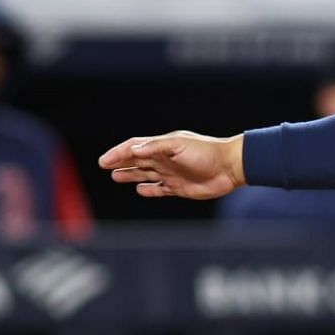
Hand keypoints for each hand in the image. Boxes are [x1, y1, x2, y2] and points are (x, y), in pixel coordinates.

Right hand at [100, 132, 244, 199]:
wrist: (230, 167)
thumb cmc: (207, 152)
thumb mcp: (179, 145)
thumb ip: (156, 147)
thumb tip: (134, 150)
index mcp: (163, 146)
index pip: (135, 148)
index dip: (119, 153)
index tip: (104, 161)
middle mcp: (165, 159)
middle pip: (137, 160)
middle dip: (120, 162)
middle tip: (104, 165)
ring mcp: (171, 173)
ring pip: (145, 174)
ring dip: (130, 174)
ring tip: (116, 176)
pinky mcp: (179, 187)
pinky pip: (160, 189)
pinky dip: (149, 189)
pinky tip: (140, 189)